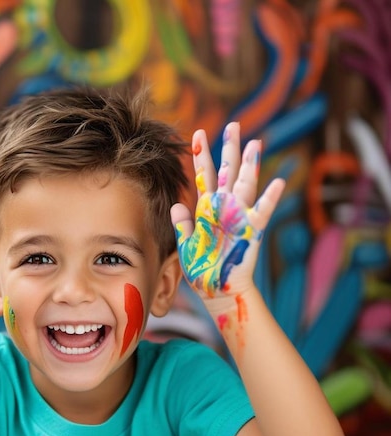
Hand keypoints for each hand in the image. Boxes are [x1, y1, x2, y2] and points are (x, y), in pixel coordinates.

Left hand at [171, 122, 284, 308]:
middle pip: (229, 172)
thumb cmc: (201, 268)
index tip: (197, 133)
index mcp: (207, 210)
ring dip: (251, 165)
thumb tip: (176, 204)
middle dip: (230, 149)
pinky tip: (279, 181)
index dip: (202, 155)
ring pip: (246, 185)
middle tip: (233, 125)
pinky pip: (262, 212)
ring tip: (256, 143)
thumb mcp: (185, 245)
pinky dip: (270, 198)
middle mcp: (224, 208)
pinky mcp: (251, 231)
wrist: (216, 290)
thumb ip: (182, 224)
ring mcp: (238, 217)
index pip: (204, 176)